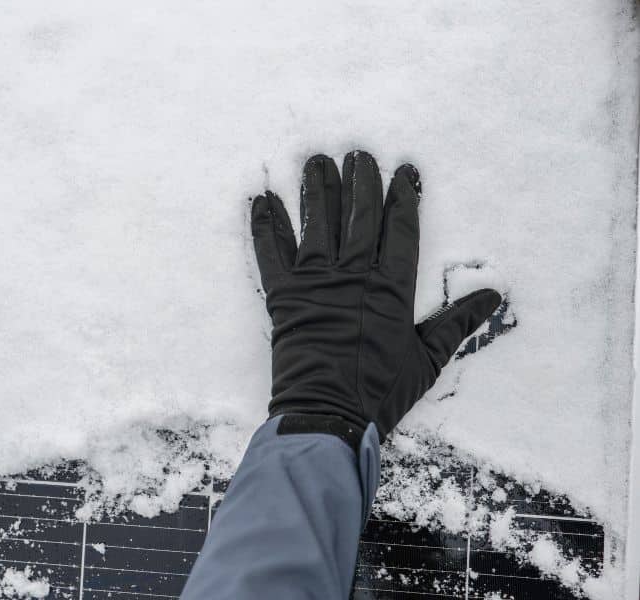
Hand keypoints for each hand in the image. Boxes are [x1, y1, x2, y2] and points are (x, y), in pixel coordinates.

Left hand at [251, 151, 500, 442]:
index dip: (403, 199)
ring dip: (317, 191)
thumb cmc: (380, 392)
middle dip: (360, 183)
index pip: (400, 231)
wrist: (328, 414)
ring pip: (318, 225)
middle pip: (358, 219)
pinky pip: (270, 254)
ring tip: (316, 161)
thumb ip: (457, 322)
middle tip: (358, 154)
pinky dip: (265, 226)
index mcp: (391, 289)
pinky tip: (262, 200)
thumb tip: (495, 295)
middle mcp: (354, 276)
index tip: (404, 172)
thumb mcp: (427, 358)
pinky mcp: (283, 296)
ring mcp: (316, 283)